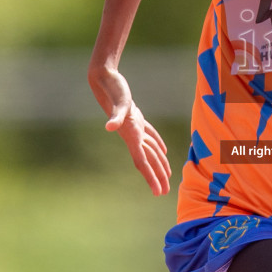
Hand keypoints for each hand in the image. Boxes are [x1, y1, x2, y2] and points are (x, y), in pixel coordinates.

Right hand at [92, 67, 172, 195]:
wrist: (104, 79)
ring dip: (158, 163)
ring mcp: (134, 127)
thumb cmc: (113, 90)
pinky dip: (157, 144)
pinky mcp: (136, 118)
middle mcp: (132, 135)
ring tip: (167, 175)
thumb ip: (115, 117)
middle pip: (148, 160)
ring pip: (150, 149)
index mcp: (131, 136)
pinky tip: (164, 150)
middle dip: (157, 175)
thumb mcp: (118, 103)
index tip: (158, 191)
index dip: (151, 177)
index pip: (142, 162)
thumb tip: (109, 127)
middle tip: (165, 191)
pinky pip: (149, 136)